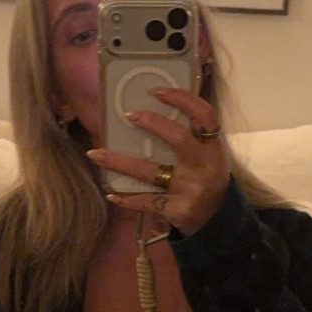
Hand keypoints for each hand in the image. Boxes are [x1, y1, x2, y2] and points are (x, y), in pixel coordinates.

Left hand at [87, 86, 227, 235]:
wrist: (216, 221)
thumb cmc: (205, 178)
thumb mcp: (207, 155)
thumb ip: (189, 135)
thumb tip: (152, 107)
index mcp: (212, 147)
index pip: (204, 114)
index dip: (182, 99)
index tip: (156, 90)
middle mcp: (203, 166)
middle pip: (178, 138)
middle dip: (152, 123)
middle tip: (128, 114)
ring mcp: (189, 189)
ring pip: (150, 172)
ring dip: (119, 162)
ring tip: (95, 154)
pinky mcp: (177, 210)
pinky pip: (146, 202)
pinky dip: (127, 199)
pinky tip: (111, 194)